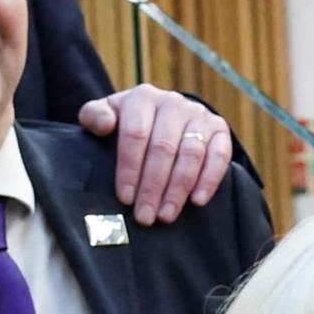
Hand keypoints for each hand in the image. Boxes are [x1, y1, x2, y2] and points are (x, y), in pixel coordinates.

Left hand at [77, 87, 231, 223]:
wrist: (162, 115)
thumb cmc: (127, 122)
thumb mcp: (106, 115)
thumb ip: (94, 116)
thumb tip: (104, 125)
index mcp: (142, 98)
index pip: (135, 134)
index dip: (130, 168)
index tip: (125, 197)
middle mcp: (172, 103)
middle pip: (164, 147)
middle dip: (153, 186)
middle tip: (145, 216)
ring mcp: (198, 115)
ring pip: (191, 153)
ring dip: (178, 188)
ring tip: (166, 215)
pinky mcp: (219, 129)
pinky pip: (219, 155)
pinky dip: (209, 179)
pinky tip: (197, 201)